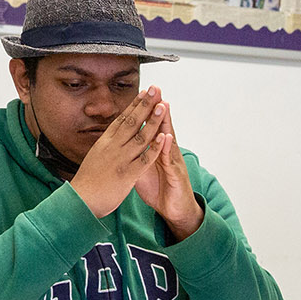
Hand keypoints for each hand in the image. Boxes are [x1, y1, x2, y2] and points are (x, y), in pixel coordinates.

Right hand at [68, 88, 163, 218]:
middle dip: (145, 104)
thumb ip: (106, 146)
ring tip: (162, 106)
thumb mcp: (95, 157)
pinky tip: (164, 137)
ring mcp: (120, 160)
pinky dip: (155, 147)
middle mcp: (112, 147)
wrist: (80, 201)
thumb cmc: (87, 182)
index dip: (134, 104)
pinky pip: (144, 159)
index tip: (144, 92)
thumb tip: (111, 136)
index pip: (122, 118)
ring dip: (152, 121)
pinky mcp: (127, 174)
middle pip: (132, 121)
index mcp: (105, 142)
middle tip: (155, 89)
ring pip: (140, 136)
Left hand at [133, 90, 202, 237]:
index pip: (150, 127)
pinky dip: (167, 149)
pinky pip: (170, 161)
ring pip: (168, 139)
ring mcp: (172, 162)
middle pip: (161, 127)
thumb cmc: (160, 189)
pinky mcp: (176, 175)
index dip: (146, 111)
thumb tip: (125, 144)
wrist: (175, 210)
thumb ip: (137, 155)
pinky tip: (166, 137)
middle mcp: (166, 152)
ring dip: (166, 123)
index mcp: (155, 150)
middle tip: (155, 89)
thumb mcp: (143, 170)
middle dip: (157, 108)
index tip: (141, 93)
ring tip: (163, 105)